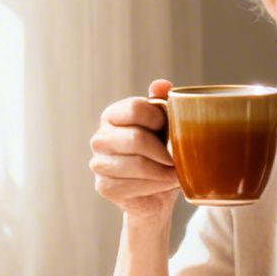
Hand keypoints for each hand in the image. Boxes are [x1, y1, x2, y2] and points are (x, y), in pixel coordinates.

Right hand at [89, 78, 180, 222]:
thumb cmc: (162, 152)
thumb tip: (161, 85)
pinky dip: (156, 186)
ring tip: (175, 173)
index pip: (135, 109)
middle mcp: (100, 138)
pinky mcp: (104, 187)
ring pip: (137, 164)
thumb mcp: (167, 125)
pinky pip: (135, 185)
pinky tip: (162, 185)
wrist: (157, 191)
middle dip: (164, 152)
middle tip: (178, 160)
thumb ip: (164, 102)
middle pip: (136, 138)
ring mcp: (98, 163)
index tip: (172, 129)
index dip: (159, 119)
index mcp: (113, 115)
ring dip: (163, 171)